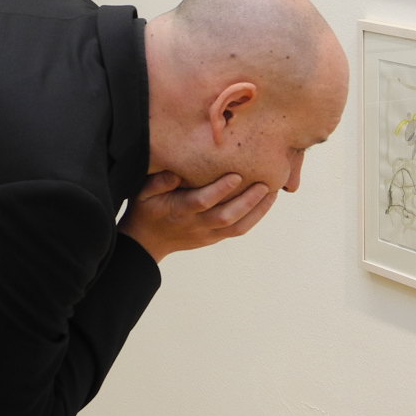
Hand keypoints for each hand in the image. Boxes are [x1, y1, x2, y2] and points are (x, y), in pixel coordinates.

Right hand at [118, 171, 276, 261]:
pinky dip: (255, 217)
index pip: (202, 202)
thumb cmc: (145, 209)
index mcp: (178, 210)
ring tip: (273, 192)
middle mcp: (195, 225)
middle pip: (226, 217)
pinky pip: (238, 230)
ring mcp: (206, 234)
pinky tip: (267, 202)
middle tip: (265, 184)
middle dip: (247, 201)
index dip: (220, 190)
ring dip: (257, 211)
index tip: (236, 175)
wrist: (146, 243)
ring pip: (236, 227)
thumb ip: (158, 182)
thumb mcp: (142, 193)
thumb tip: (177, 173)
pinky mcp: (214, 238)